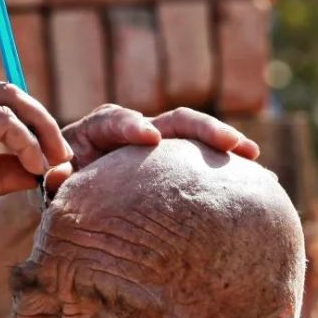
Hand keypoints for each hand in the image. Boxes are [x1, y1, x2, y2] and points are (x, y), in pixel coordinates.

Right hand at [0, 82, 72, 245]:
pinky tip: (33, 166)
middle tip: (62, 155)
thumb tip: (36, 171)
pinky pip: (2, 121)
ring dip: (40, 130)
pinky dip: (25, 142)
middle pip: (8, 92)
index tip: (48, 156)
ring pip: (9, 100)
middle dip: (42, 121)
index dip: (28, 125)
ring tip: (53, 162)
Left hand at [46, 104, 259, 192]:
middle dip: (201, 128)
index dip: (131, 125)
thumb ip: (56, 178)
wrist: (74, 198)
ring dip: (224, 142)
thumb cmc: (61, 189)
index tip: (148, 136)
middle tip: (228, 143)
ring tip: (252, 156)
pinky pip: (204, 160)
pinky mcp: (175, 164)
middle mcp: (134, 131)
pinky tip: (262, 181)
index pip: (114, 120)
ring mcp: (160, 146)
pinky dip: (230, 167)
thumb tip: (56, 175)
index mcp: (97, 132)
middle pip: (171, 121)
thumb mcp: (54, 184)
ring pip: (194, 137)